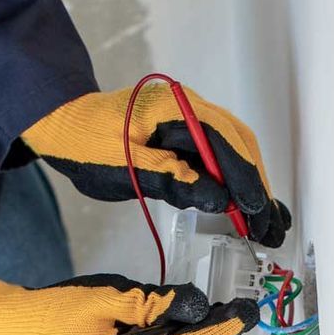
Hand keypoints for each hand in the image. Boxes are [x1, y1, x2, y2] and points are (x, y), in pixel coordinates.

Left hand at [23, 84, 293, 246]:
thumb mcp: (126, 167)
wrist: (63, 124)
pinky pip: (218, 156)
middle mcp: (190, 108)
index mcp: (175, 109)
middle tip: (270, 226)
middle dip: (257, 186)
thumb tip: (219, 198)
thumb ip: (173, 179)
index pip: (224, 142)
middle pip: (238, 145)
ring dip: (250, 186)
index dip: (245, 178)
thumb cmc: (87, 145)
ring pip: (233, 151)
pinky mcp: (186, 135)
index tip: (258, 211)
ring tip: (267, 223)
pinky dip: (234, 181)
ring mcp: (190, 119)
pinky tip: (245, 207)